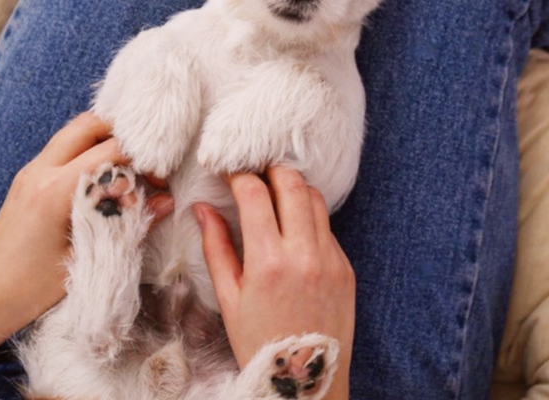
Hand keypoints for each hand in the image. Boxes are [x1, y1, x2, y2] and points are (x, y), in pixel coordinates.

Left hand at [0, 112, 173, 376]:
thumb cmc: (32, 289)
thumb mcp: (88, 260)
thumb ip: (129, 227)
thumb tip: (167, 203)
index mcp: (54, 192)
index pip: (109, 150)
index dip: (142, 160)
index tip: (159, 181)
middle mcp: (39, 173)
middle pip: (88, 125)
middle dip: (124, 135)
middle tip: (145, 163)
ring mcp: (30, 173)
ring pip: (74, 132)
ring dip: (105, 141)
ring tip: (128, 170)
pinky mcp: (27, 180)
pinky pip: (63, 149)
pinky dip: (88, 152)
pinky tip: (104, 180)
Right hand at [195, 167, 354, 396]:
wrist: (306, 380)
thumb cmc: (259, 342)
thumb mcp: (228, 298)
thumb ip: (216, 247)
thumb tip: (202, 208)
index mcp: (269, 262)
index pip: (255, 194)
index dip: (238, 175)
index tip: (227, 173)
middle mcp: (305, 254)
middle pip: (292, 183)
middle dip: (271, 169)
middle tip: (254, 171)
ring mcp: (331, 258)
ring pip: (315, 199)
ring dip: (294, 188)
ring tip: (274, 194)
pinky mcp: (346, 266)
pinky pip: (328, 228)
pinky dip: (309, 219)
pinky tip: (293, 229)